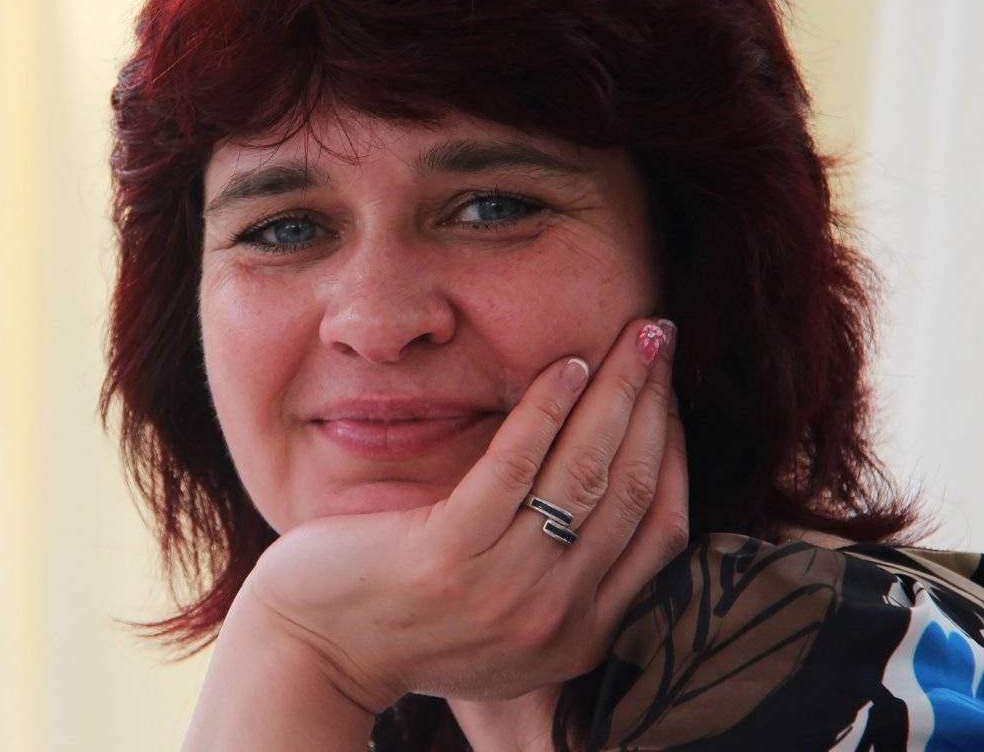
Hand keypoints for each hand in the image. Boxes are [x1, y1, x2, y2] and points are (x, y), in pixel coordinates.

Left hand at [240, 316, 687, 713]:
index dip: (672, 452)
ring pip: (584, 474)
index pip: (663, 532)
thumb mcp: (501, 615)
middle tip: (660, 340)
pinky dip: (548, 411)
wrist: (314, 650)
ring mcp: (503, 590)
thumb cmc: (401, 614)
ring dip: (617, 394)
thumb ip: (557, 574)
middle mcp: (554, 618)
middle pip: (632, 492)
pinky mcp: (447, 554)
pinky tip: (567, 365)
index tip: (670, 393)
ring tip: (632, 338)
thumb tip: (604, 492)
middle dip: (653, 405)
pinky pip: (514, 466)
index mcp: (580, 636)